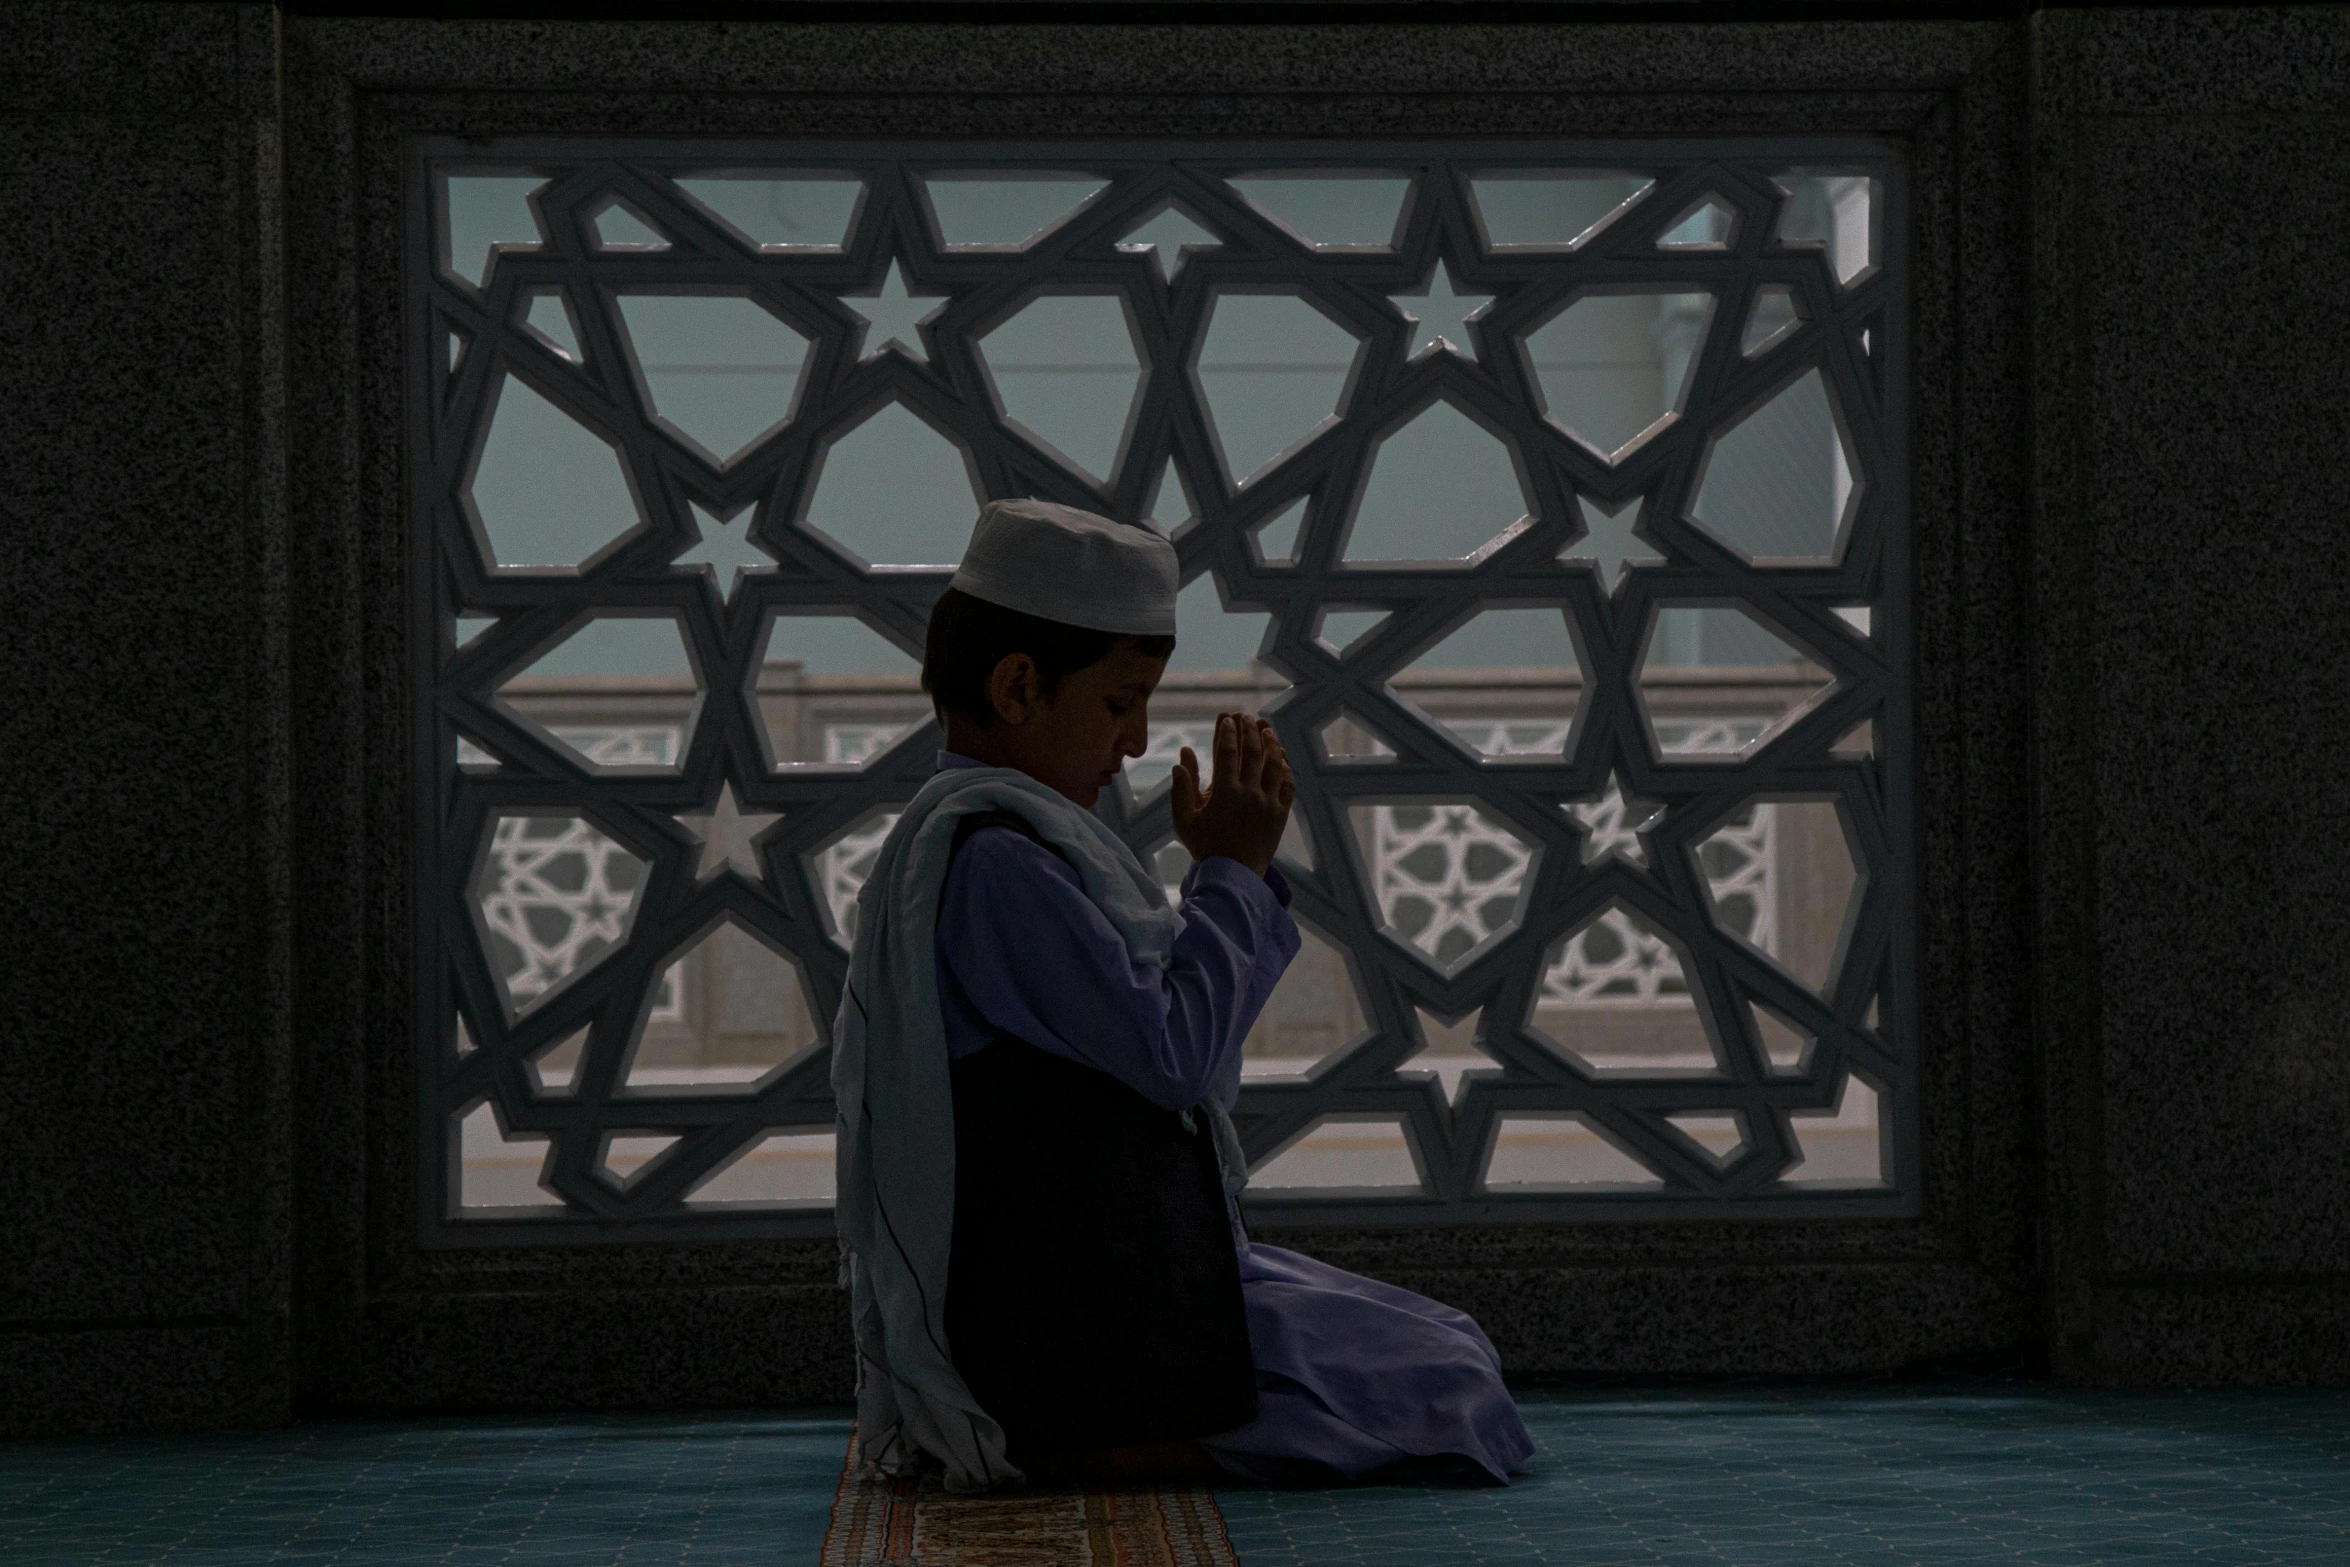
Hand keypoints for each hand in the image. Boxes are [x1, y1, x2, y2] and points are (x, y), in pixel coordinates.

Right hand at [1170, 713, 1294, 878]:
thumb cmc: (1205, 848)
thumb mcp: (1184, 821)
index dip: (1227, 732)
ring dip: (1270, 743)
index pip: (1227, 753)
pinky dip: (1285, 768)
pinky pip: (1288, 785)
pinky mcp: (1281, 814)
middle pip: (1253, 752)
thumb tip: (1181, 758)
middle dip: (1249, 730)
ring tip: (1266, 728)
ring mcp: (1268, 803)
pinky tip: (1282, 757)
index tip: (1227, 719)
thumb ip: (1181, 788)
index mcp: (1224, 793)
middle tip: (1246, 717)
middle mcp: (1249, 793)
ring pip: (1274, 765)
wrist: (1233, 876)